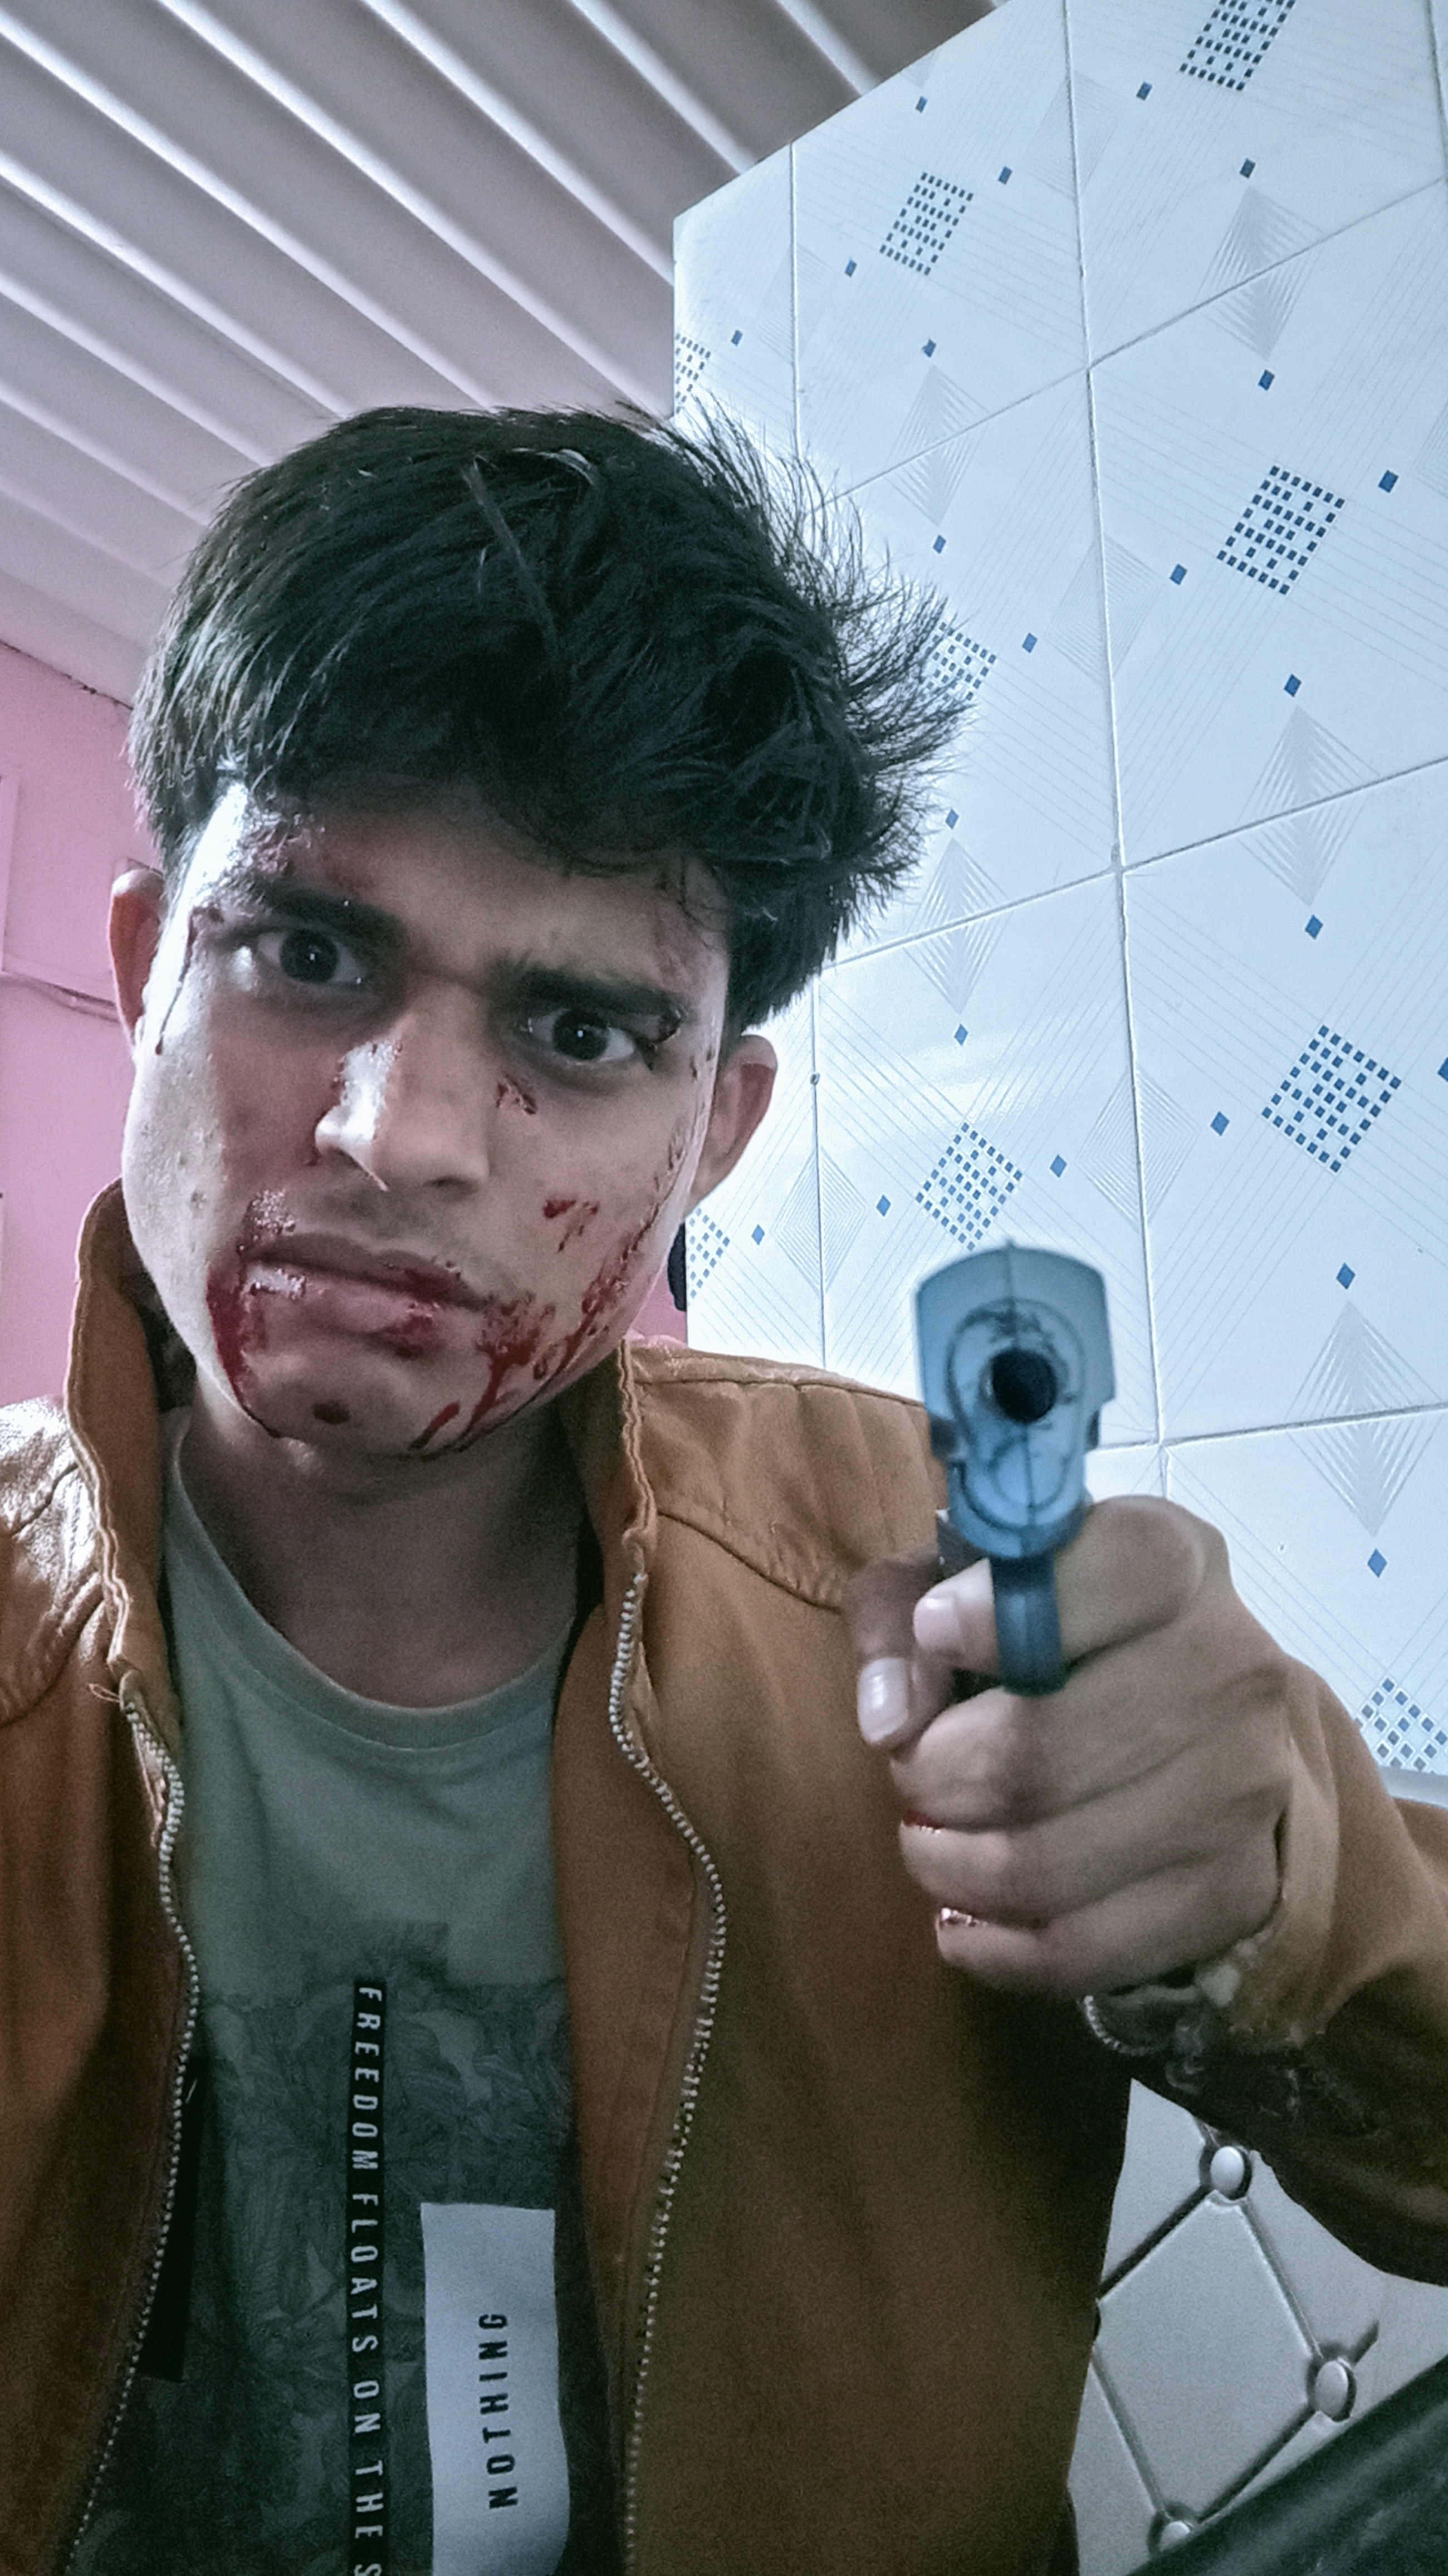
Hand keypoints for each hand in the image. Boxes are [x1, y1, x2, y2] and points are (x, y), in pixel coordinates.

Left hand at [845, 1499, 1294, 1996]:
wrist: (1201, 1728)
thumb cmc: (1051, 1638)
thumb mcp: (960, 1584)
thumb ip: (899, 1613)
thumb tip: (889, 1716)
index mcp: (1173, 1562)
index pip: (1113, 1571)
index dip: (997, 1612)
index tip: (934, 1635)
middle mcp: (1232, 1668)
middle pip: (1038, 1753)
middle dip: (936, 1773)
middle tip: (913, 1771)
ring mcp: (1244, 1790)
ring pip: (1045, 1865)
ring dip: (950, 1864)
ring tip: (930, 1838)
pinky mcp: (1234, 1892)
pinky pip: (1081, 1951)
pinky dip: (992, 1947)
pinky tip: (960, 1917)